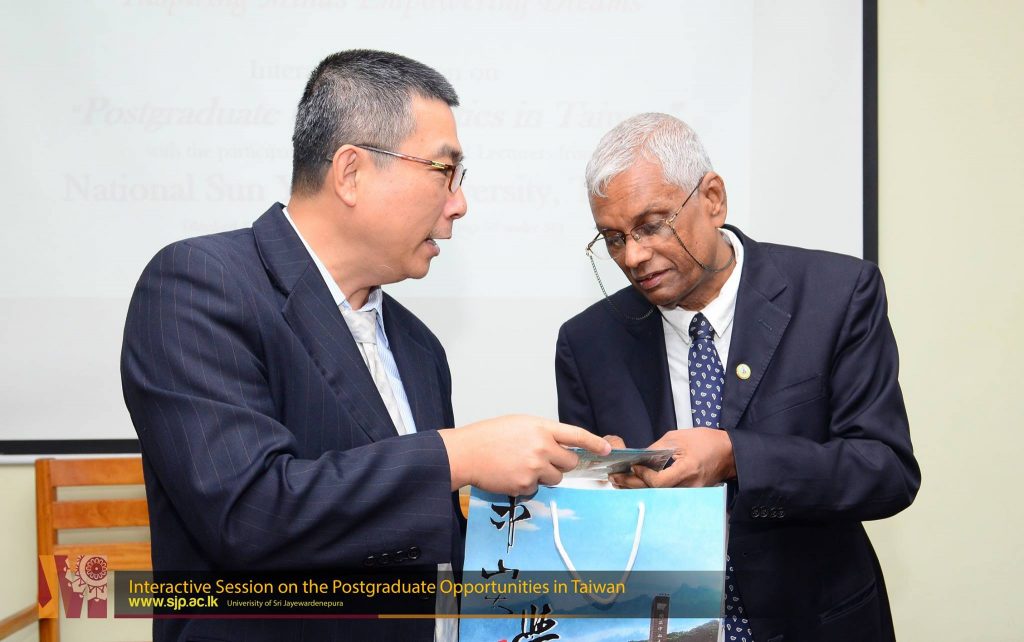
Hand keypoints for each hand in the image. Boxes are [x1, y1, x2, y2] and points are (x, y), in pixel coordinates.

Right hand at [439, 415, 611, 494]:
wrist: (467, 453)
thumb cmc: (489, 436)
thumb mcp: (520, 424)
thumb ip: (542, 433)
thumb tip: (559, 446)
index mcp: (541, 428)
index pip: (577, 435)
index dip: (594, 443)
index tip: (606, 449)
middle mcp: (542, 447)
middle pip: (570, 463)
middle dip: (563, 464)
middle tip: (545, 461)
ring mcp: (535, 467)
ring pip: (556, 479)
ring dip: (545, 476)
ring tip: (523, 467)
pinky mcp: (525, 485)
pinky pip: (537, 489)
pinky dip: (527, 485)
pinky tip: (511, 475)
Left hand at [609, 428, 735, 488]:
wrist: (728, 453)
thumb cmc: (705, 441)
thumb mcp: (678, 438)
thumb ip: (657, 449)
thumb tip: (638, 458)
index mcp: (688, 469)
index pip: (660, 482)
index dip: (643, 476)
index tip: (633, 467)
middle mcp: (688, 486)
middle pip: (655, 492)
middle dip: (633, 485)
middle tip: (615, 478)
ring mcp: (689, 493)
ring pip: (658, 496)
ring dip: (639, 489)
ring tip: (621, 482)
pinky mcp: (688, 494)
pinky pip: (666, 495)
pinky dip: (650, 490)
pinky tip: (637, 484)